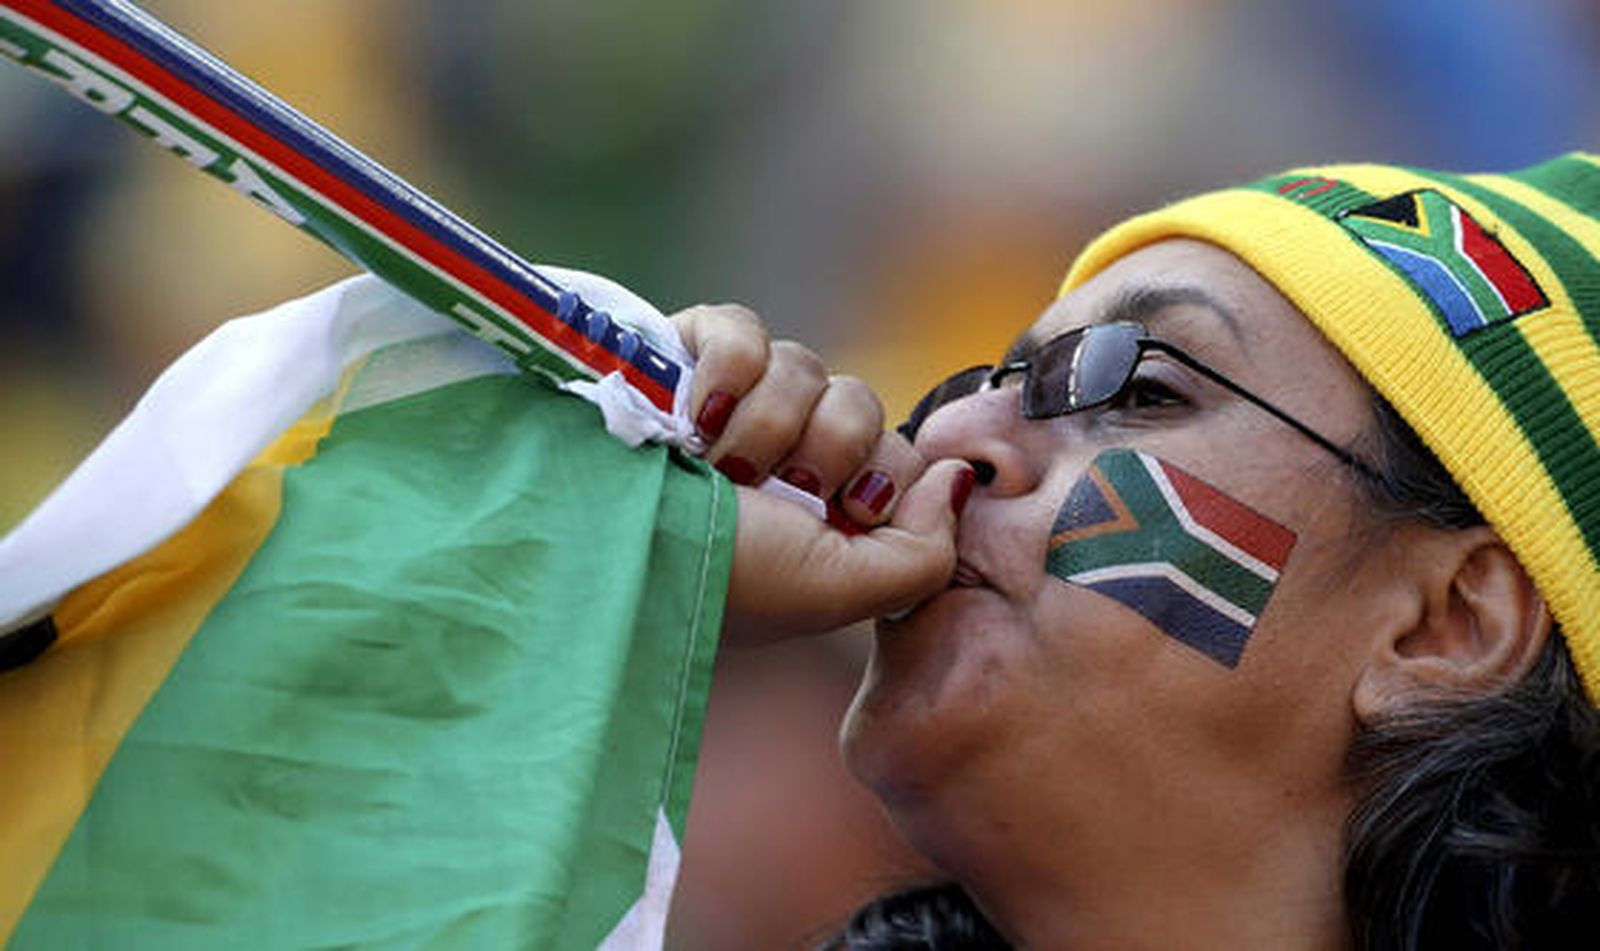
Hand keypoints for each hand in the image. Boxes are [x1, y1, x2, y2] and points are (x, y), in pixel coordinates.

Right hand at [671, 304, 972, 643]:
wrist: (624, 553)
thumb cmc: (729, 583)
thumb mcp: (842, 591)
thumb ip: (926, 551)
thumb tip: (955, 476)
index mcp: (826, 506)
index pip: (899, 451)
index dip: (880, 477)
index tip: (840, 511)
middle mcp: (785, 448)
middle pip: (857, 401)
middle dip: (821, 452)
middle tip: (769, 493)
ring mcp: (734, 399)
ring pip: (803, 366)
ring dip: (764, 427)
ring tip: (716, 470)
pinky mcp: (685, 355)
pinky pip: (741, 328)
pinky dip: (726, 370)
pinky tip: (693, 420)